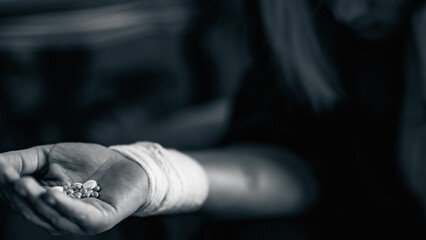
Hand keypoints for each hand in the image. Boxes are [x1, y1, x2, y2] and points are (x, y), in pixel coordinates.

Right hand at [0, 143, 147, 235]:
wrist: (127, 164)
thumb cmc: (89, 162)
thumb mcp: (51, 157)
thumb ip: (24, 161)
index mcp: (45, 204)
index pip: (20, 198)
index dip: (8, 184)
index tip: (0, 168)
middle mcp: (58, 217)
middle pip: (33, 208)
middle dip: (19, 193)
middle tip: (10, 176)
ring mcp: (78, 222)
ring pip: (52, 214)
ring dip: (36, 199)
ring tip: (24, 183)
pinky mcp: (99, 220)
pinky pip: (78, 216)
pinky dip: (64, 206)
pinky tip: (51, 194)